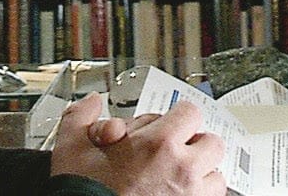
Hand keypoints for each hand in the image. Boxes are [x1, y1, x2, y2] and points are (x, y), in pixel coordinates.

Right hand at [50, 94, 226, 195]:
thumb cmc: (83, 193)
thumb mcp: (71, 148)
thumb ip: (80, 116)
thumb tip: (92, 102)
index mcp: (157, 144)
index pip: (190, 113)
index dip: (177, 116)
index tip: (168, 125)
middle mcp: (182, 169)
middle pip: (211, 142)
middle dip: (195, 144)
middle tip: (177, 151)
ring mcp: (190, 195)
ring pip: (216, 175)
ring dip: (202, 173)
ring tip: (180, 177)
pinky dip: (200, 194)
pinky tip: (179, 194)